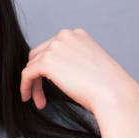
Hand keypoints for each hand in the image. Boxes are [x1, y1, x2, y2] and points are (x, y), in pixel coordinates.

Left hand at [19, 28, 138, 114]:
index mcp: (77, 35)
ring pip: (32, 66)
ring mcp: (55, 47)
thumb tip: (54, 71)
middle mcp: (64, 36)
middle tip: (41, 96)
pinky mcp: (47, 61)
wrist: (113, 93)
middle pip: (39, 55)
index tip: (49, 85)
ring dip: (34, 85)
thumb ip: (70, 61)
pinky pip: (27, 74)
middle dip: (38, 76)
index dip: (47, 68)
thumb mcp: (88, 65)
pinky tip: (27, 98)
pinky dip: (25, 86)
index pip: (52, 48)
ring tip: (39, 102)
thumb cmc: (106, 86)